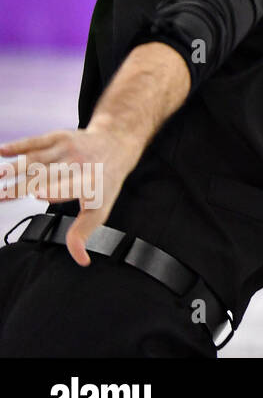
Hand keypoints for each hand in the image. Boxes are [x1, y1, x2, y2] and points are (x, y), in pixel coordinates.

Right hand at [0, 126, 140, 265]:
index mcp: (90, 183)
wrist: (116, 144)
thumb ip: (84, 232)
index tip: (38, 195)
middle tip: (1, 195)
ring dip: (15, 167)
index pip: (72, 187)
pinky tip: (1, 151)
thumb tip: (81, 261)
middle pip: (47, 176)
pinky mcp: (59, 136)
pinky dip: (18, 146)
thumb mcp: (100, 208)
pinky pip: (37, 141)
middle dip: (23, 184)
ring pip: (38, 159)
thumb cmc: (103, 182)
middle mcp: (79, 164)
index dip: (56, 190)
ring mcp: (68, 148)